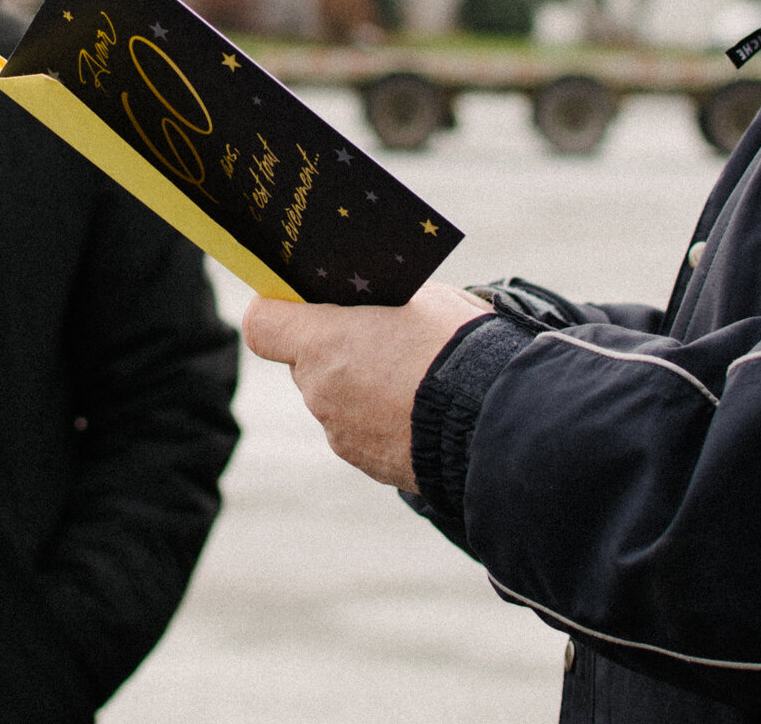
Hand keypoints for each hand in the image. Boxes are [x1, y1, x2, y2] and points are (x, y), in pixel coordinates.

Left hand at [242, 281, 490, 490]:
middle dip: (334, 348)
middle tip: (378, 335)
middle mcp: (320, 391)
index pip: (261, 324)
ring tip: (410, 375)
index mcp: (323, 344)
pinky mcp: (367, 462)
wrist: (498, 422)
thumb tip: (364, 306)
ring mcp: (341, 432)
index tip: (298, 301)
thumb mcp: (420, 297)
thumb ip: (374, 301)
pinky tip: (418, 407)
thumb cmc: (459, 346)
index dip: (277, 309)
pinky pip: (359, 429)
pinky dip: (380, 417)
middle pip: (304, 362)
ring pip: (334, 397)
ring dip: (359, 384)